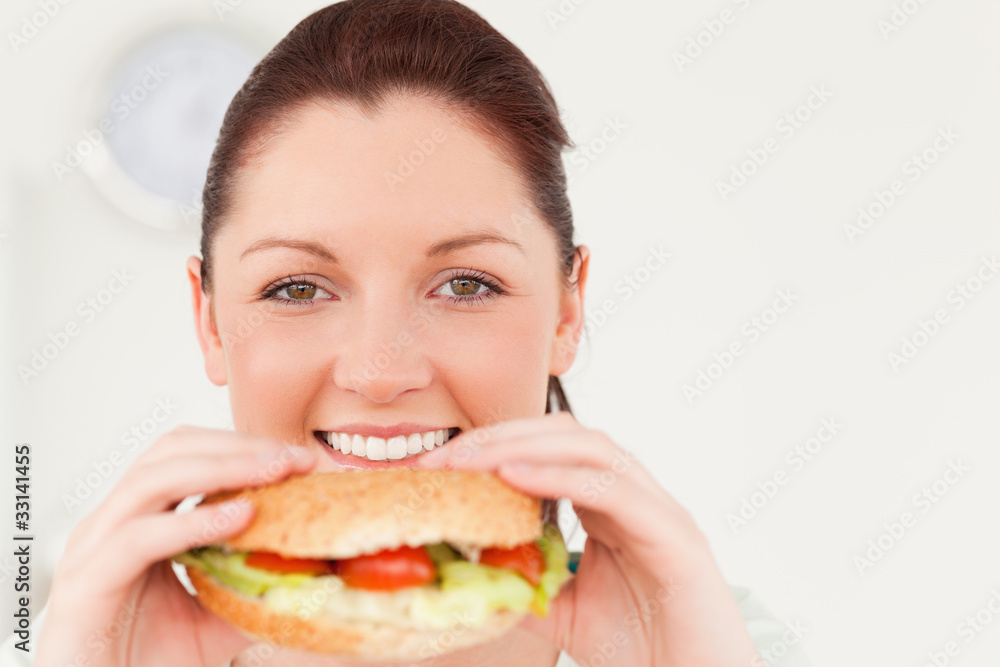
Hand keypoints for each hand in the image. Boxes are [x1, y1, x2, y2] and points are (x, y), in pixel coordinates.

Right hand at [35, 426, 317, 666]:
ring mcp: (93, 546)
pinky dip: (192, 522)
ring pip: (153, 480)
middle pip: (172, 450)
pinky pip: (138, 538)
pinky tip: (239, 518)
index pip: (189, 453)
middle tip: (293, 458)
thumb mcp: (215, 621)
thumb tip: (316, 577)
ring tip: (274, 474)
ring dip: (221, 469)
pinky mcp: (85, 582)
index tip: (300, 458)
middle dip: (238, 447)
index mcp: (139, 517)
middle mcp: (112, 521)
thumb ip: (253, 592)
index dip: (244, 446)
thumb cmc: (145, 661)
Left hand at [417, 411, 760, 666]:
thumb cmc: (644, 648)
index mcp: (610, 504)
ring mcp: (658, 508)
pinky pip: (613, 490)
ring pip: (590, 448)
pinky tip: (515, 479)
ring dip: (523, 446)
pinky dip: (561, 477)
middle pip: (566, 434)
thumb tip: (468, 575)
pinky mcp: (674, 534)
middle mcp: (635, 494)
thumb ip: (526, 586)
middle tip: (443, 458)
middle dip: (500, 436)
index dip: (492, 446)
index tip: (436, 465)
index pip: (548, 448)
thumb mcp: (565, 613)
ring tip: (470, 461)